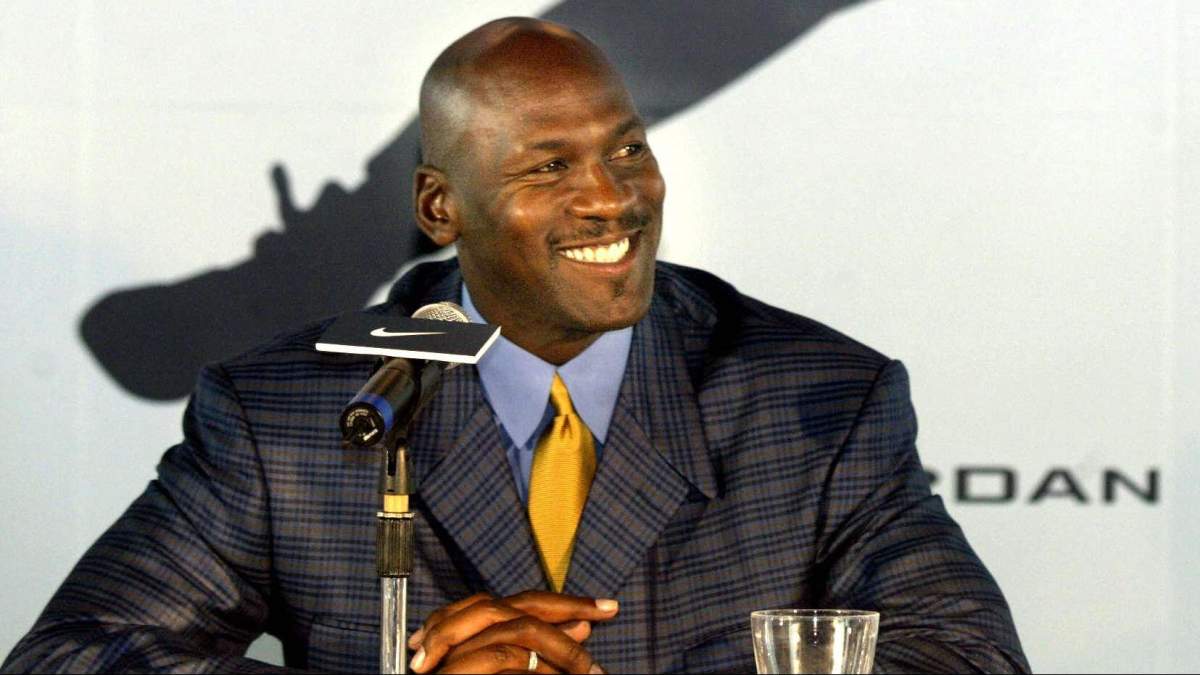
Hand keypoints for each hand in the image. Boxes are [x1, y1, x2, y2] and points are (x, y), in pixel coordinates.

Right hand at [409, 591, 618, 673]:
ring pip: (515, 627)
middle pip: (517, 605)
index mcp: (474, 636)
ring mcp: (455, 652)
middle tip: (606, 609)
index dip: (563, 603)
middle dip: (566, 606)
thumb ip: (538, 657)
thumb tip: (580, 629)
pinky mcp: (454, 670)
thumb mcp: (513, 673)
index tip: (601, 607)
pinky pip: (503, 656)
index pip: (521, 606)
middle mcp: (462, 637)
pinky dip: (535, 665)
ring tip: (588, 666)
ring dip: (558, 645)